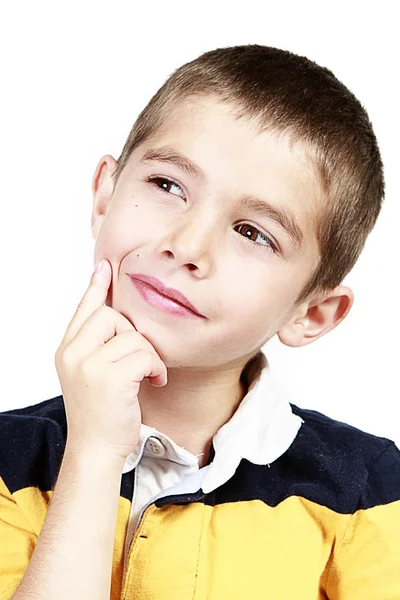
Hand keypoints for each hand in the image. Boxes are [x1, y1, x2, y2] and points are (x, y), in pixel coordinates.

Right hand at [54, 259, 167, 461]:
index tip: (104, 267)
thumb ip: (97, 346)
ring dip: (149, 356)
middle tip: (139, 360)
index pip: (83, 310)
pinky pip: (145, 355)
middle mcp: (72, 354)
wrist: (95, 450)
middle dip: (133, 335)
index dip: (95, 287)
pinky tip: (154, 382)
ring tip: (147, 376)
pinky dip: (156, 368)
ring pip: (133, 336)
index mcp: (67, 351)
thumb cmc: (100, 413)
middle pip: (112, 315)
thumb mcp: (90, 375)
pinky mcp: (110, 378)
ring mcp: (88, 365)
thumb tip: (119, 320)